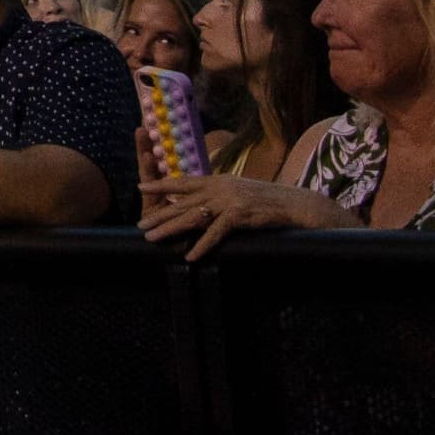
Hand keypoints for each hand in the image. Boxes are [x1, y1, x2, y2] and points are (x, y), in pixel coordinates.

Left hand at [139, 172, 349, 255]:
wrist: (295, 204)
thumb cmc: (268, 200)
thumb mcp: (239, 191)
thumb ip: (219, 194)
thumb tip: (202, 202)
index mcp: (218, 180)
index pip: (184, 182)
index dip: (161, 184)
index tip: (141, 186)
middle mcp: (220, 187)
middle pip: (183, 203)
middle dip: (160, 214)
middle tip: (140, 224)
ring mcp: (229, 201)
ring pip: (193, 217)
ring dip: (171, 229)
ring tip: (153, 238)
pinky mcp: (240, 215)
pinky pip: (216, 233)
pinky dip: (203, 245)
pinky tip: (190, 255)